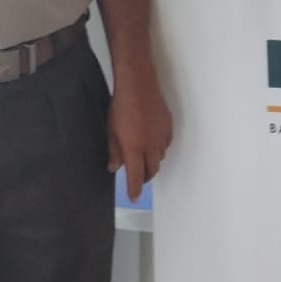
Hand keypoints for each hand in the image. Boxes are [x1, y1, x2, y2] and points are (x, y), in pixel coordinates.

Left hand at [107, 62, 173, 199]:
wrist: (138, 84)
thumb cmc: (121, 106)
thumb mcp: (111, 130)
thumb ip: (114, 151)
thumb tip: (114, 167)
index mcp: (134, 148)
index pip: (136, 176)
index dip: (134, 189)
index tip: (133, 197)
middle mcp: (151, 145)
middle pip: (152, 170)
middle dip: (145, 177)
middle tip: (138, 178)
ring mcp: (161, 136)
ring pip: (160, 157)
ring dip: (152, 162)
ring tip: (143, 158)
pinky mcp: (168, 126)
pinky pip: (166, 144)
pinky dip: (159, 149)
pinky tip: (152, 143)